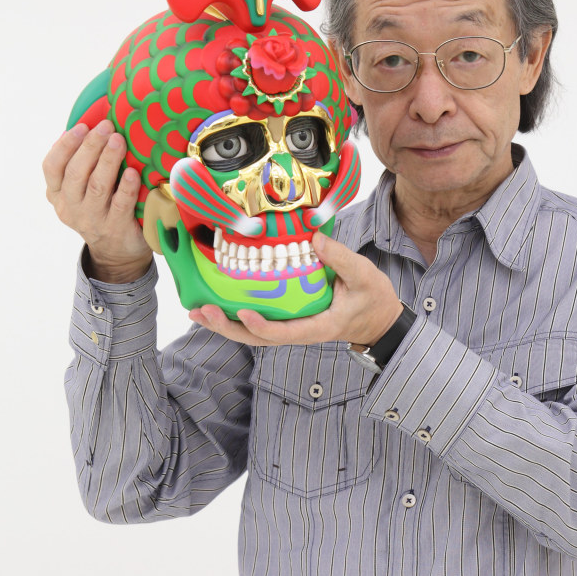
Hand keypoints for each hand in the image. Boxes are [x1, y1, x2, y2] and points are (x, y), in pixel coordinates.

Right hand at [43, 121, 153, 281]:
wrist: (117, 253)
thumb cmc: (103, 208)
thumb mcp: (83, 190)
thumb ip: (83, 165)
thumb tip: (95, 125)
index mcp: (58, 194)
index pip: (52, 167)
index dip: (65, 145)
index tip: (81, 126)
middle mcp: (71, 207)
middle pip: (75, 173)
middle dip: (91, 146)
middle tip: (107, 127)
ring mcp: (92, 219)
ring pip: (96, 186)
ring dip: (108, 160)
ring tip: (119, 140)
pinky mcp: (115, 228)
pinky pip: (119, 204)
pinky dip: (125, 187)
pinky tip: (132, 172)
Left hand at [188, 231, 403, 347]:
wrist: (379, 319)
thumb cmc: (373, 299)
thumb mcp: (363, 275)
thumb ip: (340, 257)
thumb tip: (314, 237)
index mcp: (318, 327)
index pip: (284, 333)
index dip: (261, 327)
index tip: (242, 314)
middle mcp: (300, 332)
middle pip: (258, 339)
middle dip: (227, 328)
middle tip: (201, 312)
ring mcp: (293, 328)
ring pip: (253, 334)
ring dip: (224, 325)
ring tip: (197, 312)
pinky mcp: (290, 320)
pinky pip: (259, 323)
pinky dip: (235, 317)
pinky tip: (216, 305)